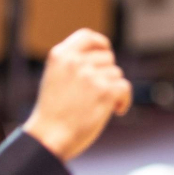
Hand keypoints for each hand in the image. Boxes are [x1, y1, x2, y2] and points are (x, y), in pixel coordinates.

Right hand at [24, 29, 132, 160]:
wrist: (49, 138)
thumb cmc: (53, 113)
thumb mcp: (55, 78)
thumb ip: (73, 64)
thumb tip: (103, 56)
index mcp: (60, 55)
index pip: (87, 36)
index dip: (100, 44)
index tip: (106, 53)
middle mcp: (75, 62)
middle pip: (107, 58)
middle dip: (106, 74)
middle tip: (97, 93)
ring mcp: (90, 76)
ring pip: (116, 74)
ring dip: (113, 90)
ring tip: (100, 105)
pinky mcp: (105, 92)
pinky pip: (125, 88)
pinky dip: (124, 100)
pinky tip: (116, 110)